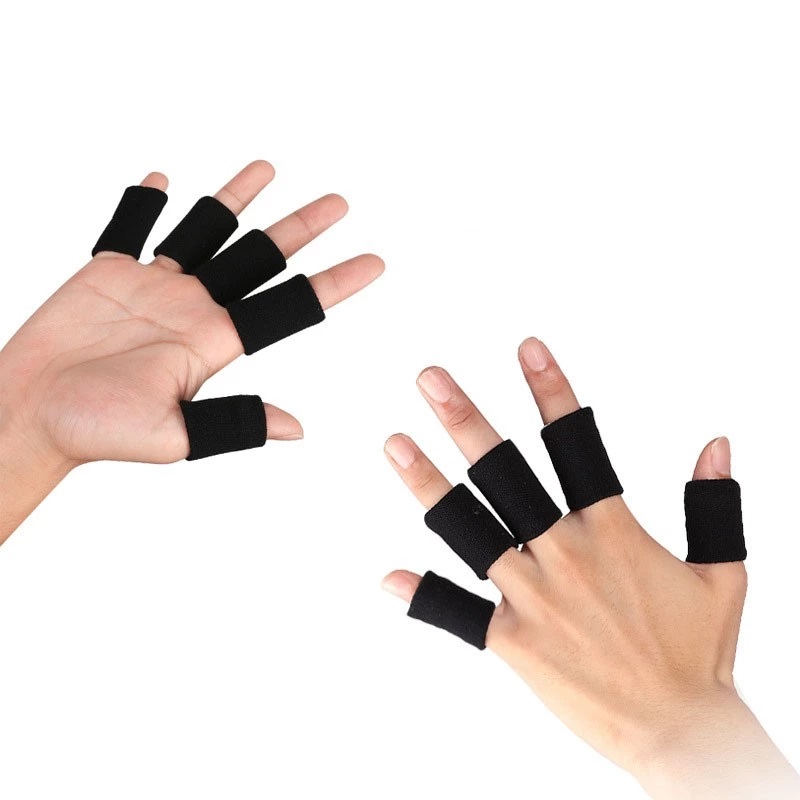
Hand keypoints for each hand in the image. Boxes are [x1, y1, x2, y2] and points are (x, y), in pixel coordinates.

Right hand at [0, 160, 382, 540]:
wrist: (32, 414)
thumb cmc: (97, 431)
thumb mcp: (174, 434)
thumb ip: (234, 423)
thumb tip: (298, 429)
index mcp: (215, 340)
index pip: (288, 304)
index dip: (335, 282)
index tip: (376, 263)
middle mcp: (195, 307)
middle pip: (260, 256)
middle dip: (301, 228)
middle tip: (340, 203)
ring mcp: (154, 284)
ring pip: (207, 229)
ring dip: (236, 198)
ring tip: (268, 168)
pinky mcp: (109, 270)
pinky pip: (131, 225)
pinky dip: (145, 202)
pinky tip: (163, 180)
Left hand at [382, 338, 799, 798]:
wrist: (682, 730)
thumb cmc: (700, 652)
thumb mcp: (725, 572)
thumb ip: (716, 504)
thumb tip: (718, 443)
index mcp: (611, 531)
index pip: (576, 445)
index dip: (551, 391)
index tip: (526, 348)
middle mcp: (564, 555)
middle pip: (505, 475)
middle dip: (466, 420)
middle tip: (429, 378)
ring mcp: (533, 598)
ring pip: (471, 531)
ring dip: (428, 485)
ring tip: (394, 444)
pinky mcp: (513, 642)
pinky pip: (459, 616)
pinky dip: (424, 597)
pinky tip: (387, 579)